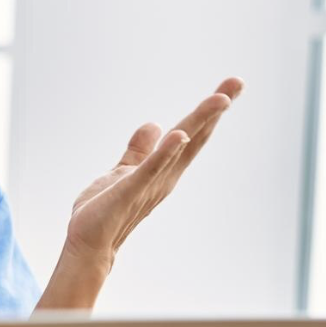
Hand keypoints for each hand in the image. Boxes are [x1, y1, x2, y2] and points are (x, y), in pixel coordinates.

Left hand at [63, 77, 244, 265]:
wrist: (87, 244)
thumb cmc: (104, 213)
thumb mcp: (124, 172)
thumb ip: (139, 151)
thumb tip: (155, 125)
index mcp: (163, 170)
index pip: (191, 134)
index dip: (208, 111)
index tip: (231, 86)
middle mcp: (165, 177)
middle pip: (195, 137)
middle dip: (214, 110)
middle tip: (237, 82)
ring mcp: (150, 184)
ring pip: (180, 148)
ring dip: (199, 122)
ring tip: (220, 99)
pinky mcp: (130, 191)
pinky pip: (150, 169)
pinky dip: (165, 152)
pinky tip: (178, 134)